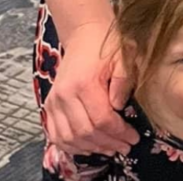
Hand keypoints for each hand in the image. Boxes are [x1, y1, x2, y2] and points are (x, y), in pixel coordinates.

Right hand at [43, 20, 137, 156]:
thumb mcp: (125, 58)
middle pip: (85, 132)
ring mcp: (55, 100)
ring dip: (90, 147)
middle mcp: (65, 95)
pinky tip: (87, 146)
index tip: (132, 137)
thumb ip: (124, 82)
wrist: (85, 33)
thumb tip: (120, 107)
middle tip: (125, 146)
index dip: (118, 133)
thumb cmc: (108, 45)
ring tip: (110, 149)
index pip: (101, 119)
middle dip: (107, 143)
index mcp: (85, 84)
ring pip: (68, 136)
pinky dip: (70, 144)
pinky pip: (55, 133)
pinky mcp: (50, 103)